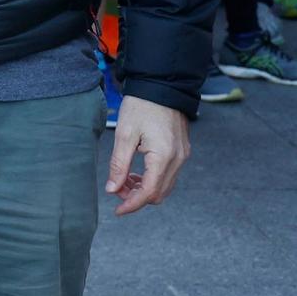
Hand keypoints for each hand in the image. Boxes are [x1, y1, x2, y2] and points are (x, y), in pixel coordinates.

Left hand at [107, 95, 189, 214]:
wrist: (162, 85)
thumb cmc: (141, 106)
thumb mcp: (124, 134)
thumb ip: (119, 164)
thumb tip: (113, 189)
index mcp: (164, 156)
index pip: (149, 192)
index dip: (132, 204)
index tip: (117, 211)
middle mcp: (178, 159)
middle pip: (159, 193)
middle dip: (137, 197)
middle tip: (116, 189)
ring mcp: (183, 155)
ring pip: (165, 185)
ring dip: (145, 188)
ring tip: (124, 180)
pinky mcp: (182, 150)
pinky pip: (168, 174)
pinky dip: (153, 178)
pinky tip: (137, 172)